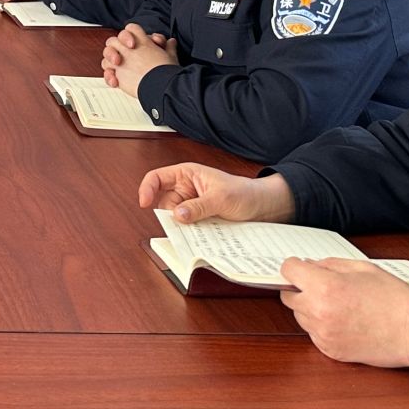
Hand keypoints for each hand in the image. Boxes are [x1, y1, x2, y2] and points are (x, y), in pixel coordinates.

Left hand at [101, 22, 176, 95]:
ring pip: (106, 55)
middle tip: (126, 54)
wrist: (161, 86)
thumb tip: (171, 42)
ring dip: (110, 60)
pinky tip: (116, 81)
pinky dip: (109, 76)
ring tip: (120, 66)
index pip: (131, 28)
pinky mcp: (118, 76)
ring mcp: (121, 63)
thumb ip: (169, 47)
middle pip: (113, 40)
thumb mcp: (171, 56)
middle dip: (117, 45)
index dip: (132, 33)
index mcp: (142, 42)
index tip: (136, 42)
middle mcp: (128, 50)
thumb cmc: (166, 71)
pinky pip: (107, 73)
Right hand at [137, 163, 294, 224]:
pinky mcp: (198, 219)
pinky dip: (191, 232)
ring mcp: (191, 205)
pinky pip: (187, 227)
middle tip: (184, 223)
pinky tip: (203, 234)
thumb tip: (178, 215)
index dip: (147, 189)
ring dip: (183, 225)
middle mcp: (186, 189)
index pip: (157, 178)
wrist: (263, 207)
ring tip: (201, 226)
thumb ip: (199, 206)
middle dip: (170, 214)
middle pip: (164, 202)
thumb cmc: (244, 193)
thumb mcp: (221, 198)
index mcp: (187, 174)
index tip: (144, 203)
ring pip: (175, 218)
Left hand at [279, 257, 408, 368]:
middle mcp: (318, 312)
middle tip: (322, 286)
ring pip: (300, 316)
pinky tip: (344, 321)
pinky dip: (322, 326)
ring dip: (310, 308)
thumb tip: (310, 265)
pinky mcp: (331, 351)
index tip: (301, 267)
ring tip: (339, 305)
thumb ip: (330, 264)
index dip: (295, 266)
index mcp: (325, 287)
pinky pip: (314, 334)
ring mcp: (323, 335)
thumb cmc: (395, 299)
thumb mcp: (363, 268)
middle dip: (301, 288)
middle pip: (289, 296)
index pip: (288, 270)